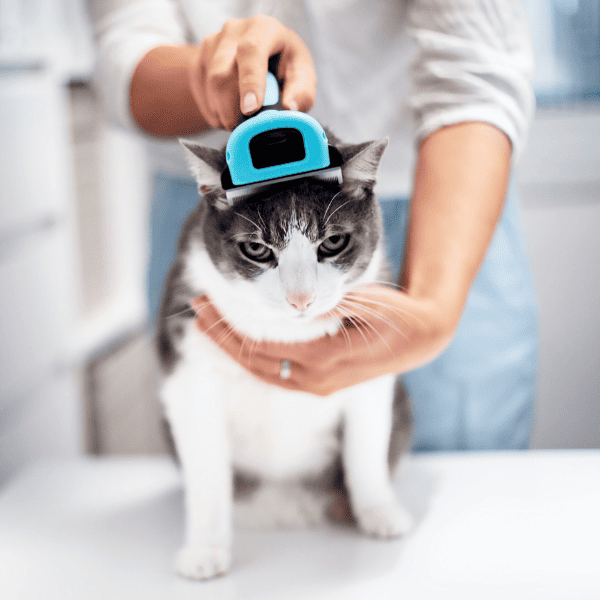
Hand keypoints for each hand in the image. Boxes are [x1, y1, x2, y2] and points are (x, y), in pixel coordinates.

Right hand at [188, 15, 315, 129]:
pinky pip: (202, 94)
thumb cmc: (285, 65)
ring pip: (210, 87)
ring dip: (224, 114)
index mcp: (264, 29)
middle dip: (231, 109)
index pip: (251, 51)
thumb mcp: (302, 75)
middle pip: (222, 74)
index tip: (250, 109)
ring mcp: (213, 45)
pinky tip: (229, 113)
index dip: (249, 82)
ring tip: (240, 122)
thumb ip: (302, 92)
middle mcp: (235, 31)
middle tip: (244, 129)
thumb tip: (290, 108)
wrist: (260, 59)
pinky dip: (215, 113)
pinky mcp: (200, 61)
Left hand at [190, 286, 455, 395]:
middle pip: (253, 362)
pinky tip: (240, 347)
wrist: (421, 339)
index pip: (259, 347)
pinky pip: (276, 376)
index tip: (203, 305)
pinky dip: (252, 361)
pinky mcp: (322, 384)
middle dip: (220, 337)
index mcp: (324, 359)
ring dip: (233, 350)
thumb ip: (330, 304)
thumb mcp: (367, 303)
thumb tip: (294, 303)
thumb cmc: (396, 316)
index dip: (227, 328)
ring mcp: (319, 385)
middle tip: (196, 311)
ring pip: (262, 373)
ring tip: (209, 328)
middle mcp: (317, 379)